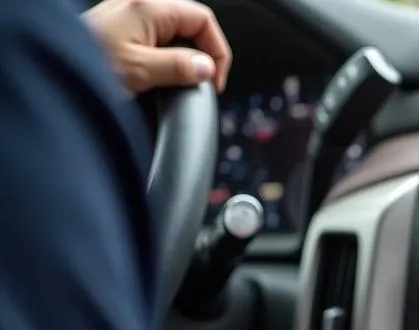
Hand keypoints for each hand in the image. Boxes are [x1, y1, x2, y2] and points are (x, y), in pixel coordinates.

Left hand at [84, 0, 231, 94]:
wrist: (53, 66)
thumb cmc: (89, 65)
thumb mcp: (142, 71)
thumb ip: (178, 67)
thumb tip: (206, 68)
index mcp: (150, 7)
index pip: (203, 20)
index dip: (217, 52)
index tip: (214, 80)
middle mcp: (141, 4)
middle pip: (192, 23)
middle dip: (204, 53)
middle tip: (204, 83)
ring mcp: (132, 14)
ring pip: (177, 31)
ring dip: (186, 56)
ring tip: (184, 81)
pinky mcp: (124, 27)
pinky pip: (159, 37)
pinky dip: (169, 55)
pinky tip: (164, 74)